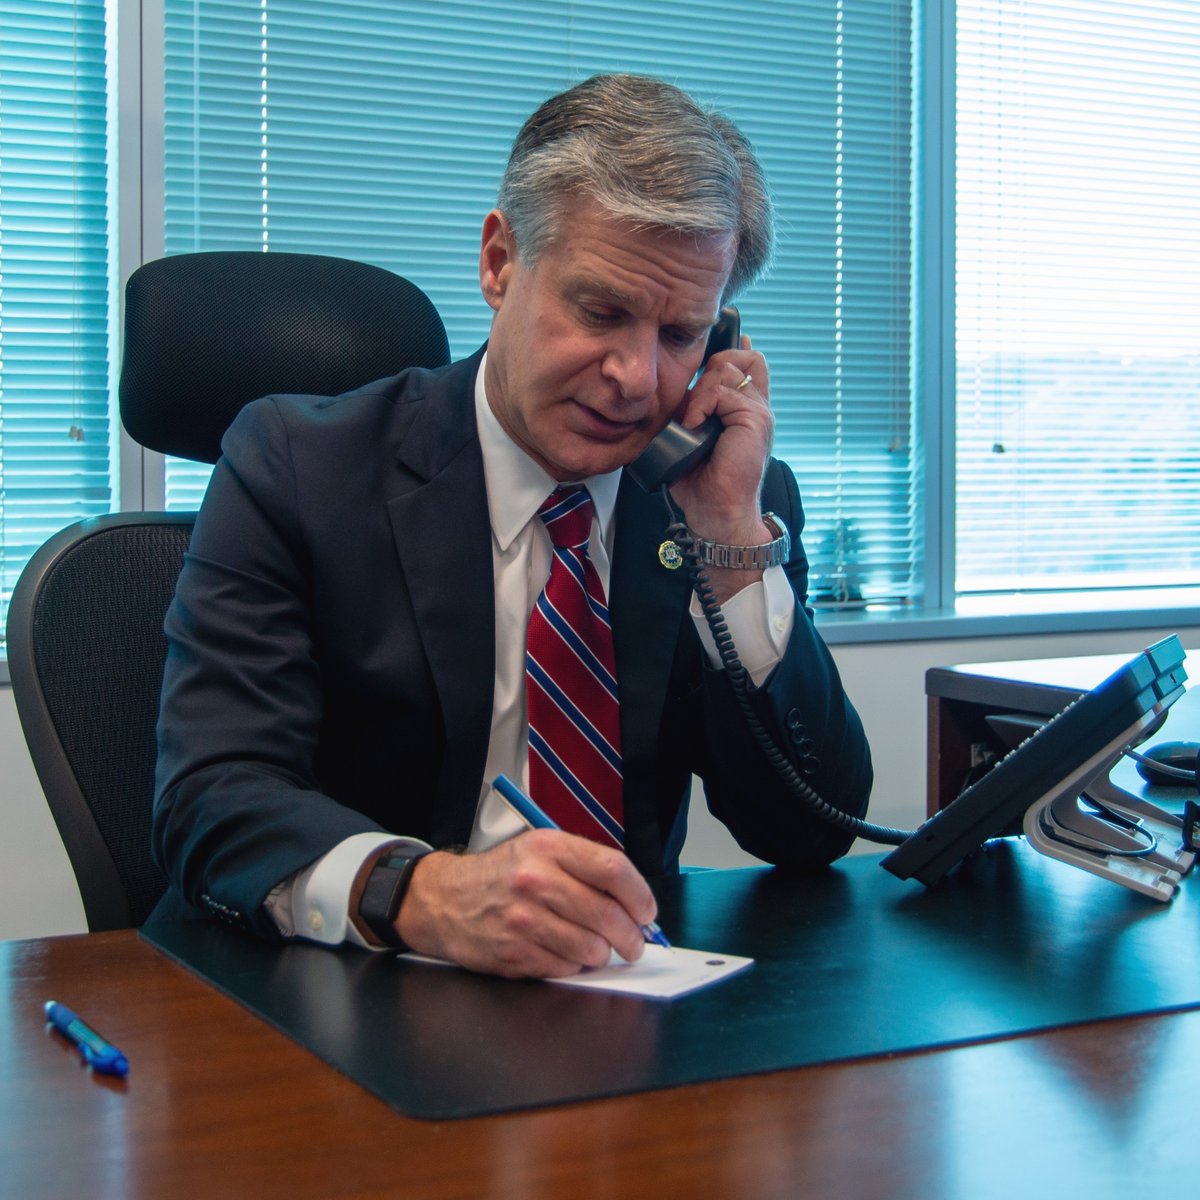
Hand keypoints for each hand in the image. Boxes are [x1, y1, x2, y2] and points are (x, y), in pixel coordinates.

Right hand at [394, 830, 658, 977]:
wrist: (446, 899)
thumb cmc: (502, 876)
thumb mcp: (540, 850)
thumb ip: (585, 868)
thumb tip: (633, 902)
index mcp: (549, 847)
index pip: (613, 869)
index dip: (640, 895)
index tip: (647, 911)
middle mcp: (536, 880)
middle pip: (608, 915)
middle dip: (631, 936)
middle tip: (634, 943)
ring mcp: (524, 919)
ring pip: (591, 948)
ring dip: (602, 954)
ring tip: (596, 947)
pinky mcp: (514, 952)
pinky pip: (565, 968)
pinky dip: (574, 966)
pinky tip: (564, 952)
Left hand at [670, 337, 776, 600]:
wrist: (716, 511)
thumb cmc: (702, 481)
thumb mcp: (691, 436)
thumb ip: (692, 409)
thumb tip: (678, 390)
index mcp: (747, 410)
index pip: (749, 364)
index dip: (731, 352)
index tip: (708, 359)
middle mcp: (757, 407)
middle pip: (744, 356)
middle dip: (712, 367)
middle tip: (694, 399)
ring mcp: (759, 412)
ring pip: (729, 369)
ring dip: (702, 388)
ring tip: (691, 417)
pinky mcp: (755, 420)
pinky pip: (723, 391)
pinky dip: (702, 403)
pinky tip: (693, 424)